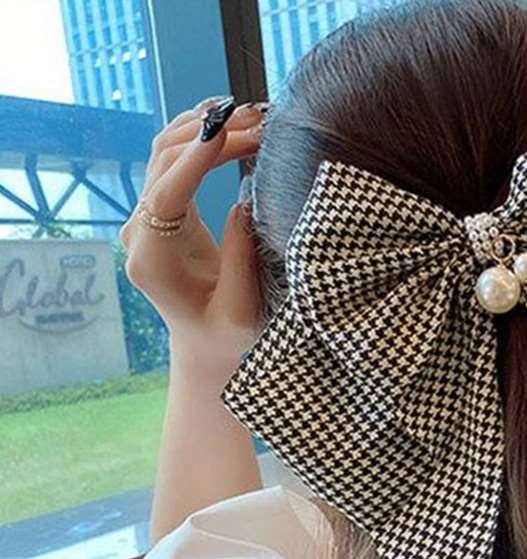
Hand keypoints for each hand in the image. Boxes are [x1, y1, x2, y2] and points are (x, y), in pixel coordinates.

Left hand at [119, 96, 266, 379]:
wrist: (206, 348)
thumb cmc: (229, 338)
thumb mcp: (242, 309)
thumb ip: (240, 258)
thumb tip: (243, 201)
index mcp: (154, 263)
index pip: (166, 196)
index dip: (195, 160)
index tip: (227, 131)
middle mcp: (139, 235)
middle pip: (165, 163)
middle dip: (212, 135)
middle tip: (262, 123)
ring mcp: (145, 219)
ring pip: (166, 153)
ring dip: (207, 128)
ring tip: (254, 117)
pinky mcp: (160, 211)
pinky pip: (173, 161)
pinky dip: (201, 138)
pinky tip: (230, 122)